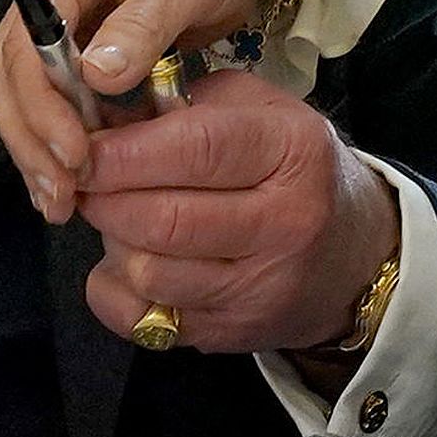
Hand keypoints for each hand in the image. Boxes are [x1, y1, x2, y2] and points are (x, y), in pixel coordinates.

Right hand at [0, 0, 303, 217]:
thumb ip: (147, 21)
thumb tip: (95, 77)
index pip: (29, 34)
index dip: (42, 100)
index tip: (74, 153)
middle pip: (10, 68)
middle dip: (30, 136)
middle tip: (62, 194)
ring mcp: (61, 19)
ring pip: (18, 89)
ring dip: (33, 148)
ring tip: (59, 202)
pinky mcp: (77, 49)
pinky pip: (47, 98)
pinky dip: (52, 142)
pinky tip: (68, 185)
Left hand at [75, 67, 398, 357]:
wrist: (352, 258)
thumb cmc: (291, 168)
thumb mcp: (259, 110)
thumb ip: (183, 101)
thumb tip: (98, 112)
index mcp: (293, 152)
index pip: (197, 149)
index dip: (127, 151)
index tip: (85, 146)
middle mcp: (286, 224)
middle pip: (166, 219)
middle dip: (105, 197)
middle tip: (85, 178)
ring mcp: (258, 289)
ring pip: (148, 274)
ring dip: (111, 240)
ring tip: (115, 214)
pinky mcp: (229, 334)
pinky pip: (139, 319)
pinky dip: (112, 289)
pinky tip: (125, 261)